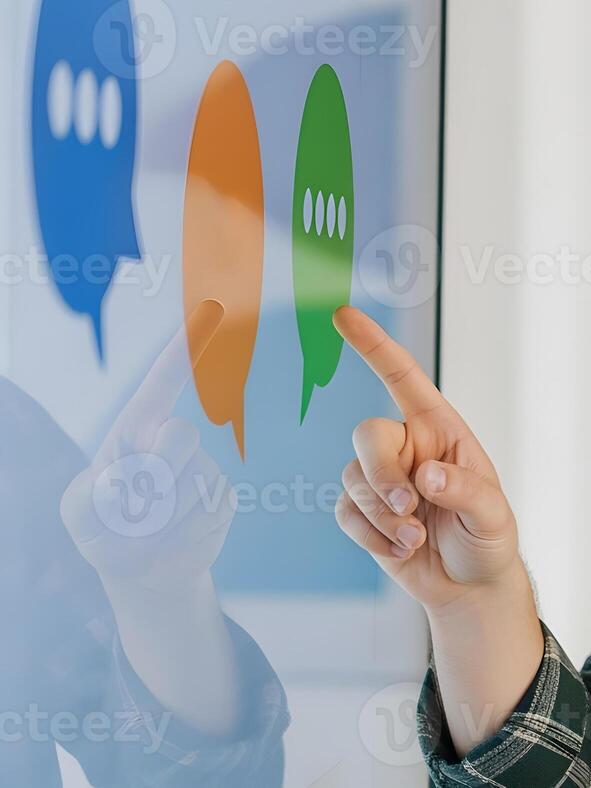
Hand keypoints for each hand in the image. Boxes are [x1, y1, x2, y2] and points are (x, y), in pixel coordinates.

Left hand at [61, 298, 234, 596]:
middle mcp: (172, 443)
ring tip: (147, 532)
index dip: (187, 347)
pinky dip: (183, 534)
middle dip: (156, 475)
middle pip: (179, 437)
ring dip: (162, 519)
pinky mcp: (222, 499)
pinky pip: (209, 511)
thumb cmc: (104, 530)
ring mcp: (201, 469)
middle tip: (135, 509)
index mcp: (136, 432)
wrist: (142, 569)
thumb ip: (94, 495)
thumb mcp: (81, 513)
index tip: (213, 309)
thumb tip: (133, 479)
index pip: (162, 384)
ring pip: (192, 484)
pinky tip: (172, 540)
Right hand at [332, 305, 527, 615]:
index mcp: (441, 431)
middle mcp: (408, 447)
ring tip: (413, 539)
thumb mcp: (492, 514)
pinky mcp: (363, 513)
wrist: (470, 587)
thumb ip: (464, 490)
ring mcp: (383, 479)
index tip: (344, 315)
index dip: (374, 347)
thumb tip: (426, 475)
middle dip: (381, 475)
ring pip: (354, 479)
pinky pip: (345, 514)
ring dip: (381, 516)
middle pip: (367, 435)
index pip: (404, 380)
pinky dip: (371, 537)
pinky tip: (400, 550)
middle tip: (409, 508)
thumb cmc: (489, 539)